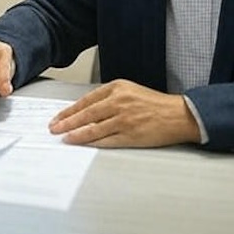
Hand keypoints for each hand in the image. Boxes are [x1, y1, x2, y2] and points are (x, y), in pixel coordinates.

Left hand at [49, 79, 199, 147]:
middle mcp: (119, 102)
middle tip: (54, 128)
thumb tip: (85, 113)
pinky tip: (83, 144)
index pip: (87, 100)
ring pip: (94, 128)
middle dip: (67, 122)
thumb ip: (109, 99)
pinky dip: (93, 143)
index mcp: (117, 88)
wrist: (179, 114)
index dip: (70, 110)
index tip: (58, 117)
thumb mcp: (130, 92)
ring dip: (77, 134)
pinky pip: (107, 140)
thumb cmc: (155, 104)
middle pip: (86, 114)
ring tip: (65, 138)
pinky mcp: (131, 135)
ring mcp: (125, 119)